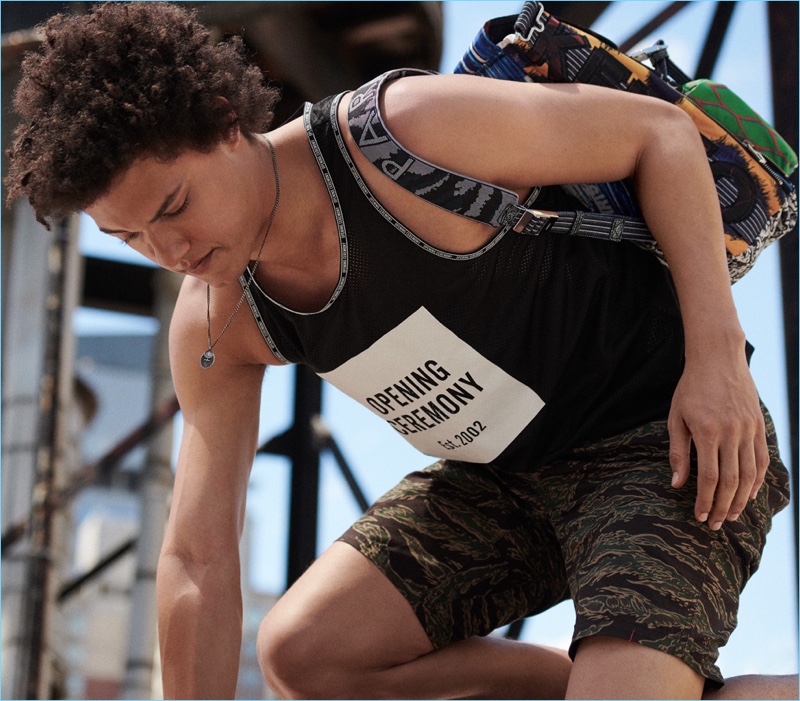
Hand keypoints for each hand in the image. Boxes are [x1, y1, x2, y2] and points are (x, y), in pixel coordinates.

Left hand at [668, 355, 767, 529]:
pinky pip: (761, 460)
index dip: (706, 500)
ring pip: (749, 474)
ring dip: (741, 499)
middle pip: (731, 481)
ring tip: (733, 515)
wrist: (718, 359)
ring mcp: (748, 429)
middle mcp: (731, 433)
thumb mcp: (676, 418)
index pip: (709, 478)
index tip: (701, 516)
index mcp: (707, 432)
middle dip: (723, 507)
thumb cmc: (690, 389)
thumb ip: (678, 452)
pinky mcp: (758, 426)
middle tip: (716, 524)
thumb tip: (677, 484)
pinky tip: (750, 494)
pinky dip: (757, 480)